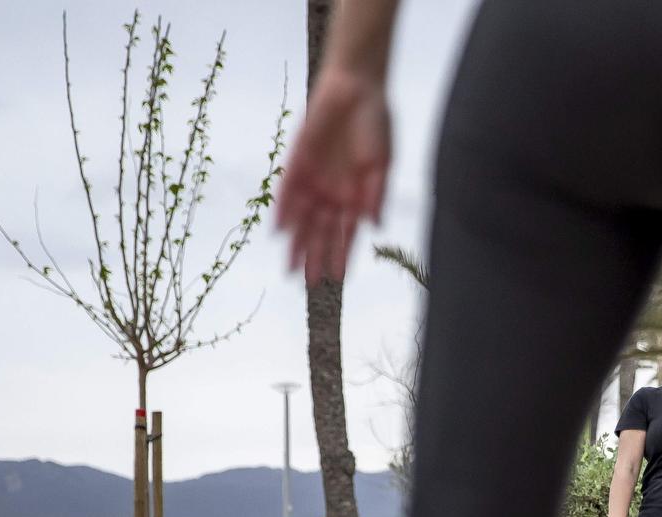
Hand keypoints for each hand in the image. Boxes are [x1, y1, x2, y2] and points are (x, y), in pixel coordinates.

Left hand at [274, 66, 390, 283]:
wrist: (356, 87)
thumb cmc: (376, 123)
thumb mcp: (383, 162)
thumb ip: (376, 194)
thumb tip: (373, 226)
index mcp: (357, 195)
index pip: (348, 233)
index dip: (343, 255)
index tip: (338, 278)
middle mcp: (334, 191)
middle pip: (322, 231)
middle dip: (315, 256)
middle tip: (307, 283)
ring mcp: (315, 178)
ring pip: (303, 218)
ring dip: (297, 243)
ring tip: (290, 268)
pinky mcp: (297, 161)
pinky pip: (287, 191)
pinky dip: (283, 211)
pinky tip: (279, 231)